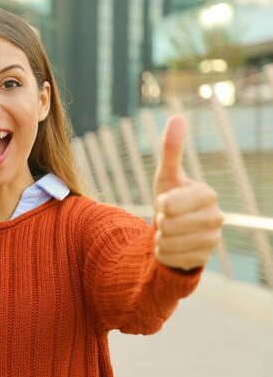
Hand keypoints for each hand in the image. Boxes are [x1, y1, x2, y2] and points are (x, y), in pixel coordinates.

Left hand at [153, 116, 222, 270]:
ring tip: (169, 231)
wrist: (174, 231)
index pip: (170, 204)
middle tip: (168, 218)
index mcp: (208, 195)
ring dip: (160, 237)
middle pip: (168, 224)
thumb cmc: (170, 199)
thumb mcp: (167, 176)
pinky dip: (162, 252)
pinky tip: (172, 246)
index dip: (161, 204)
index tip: (167, 202)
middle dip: (160, 222)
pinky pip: (168, 257)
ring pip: (168, 242)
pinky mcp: (203, 259)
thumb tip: (176, 117)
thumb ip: (171, 149)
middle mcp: (217, 218)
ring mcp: (212, 240)